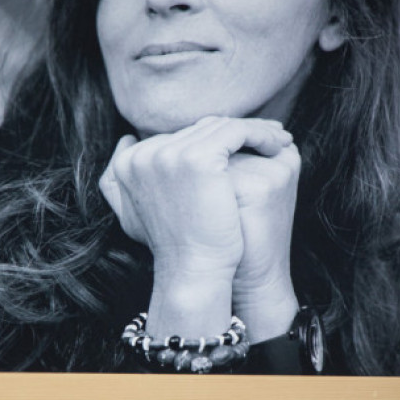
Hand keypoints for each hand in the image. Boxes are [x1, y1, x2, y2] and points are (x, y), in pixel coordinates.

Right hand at [99, 116, 292, 338]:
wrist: (192, 273)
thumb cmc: (176, 249)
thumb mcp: (134, 215)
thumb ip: (120, 183)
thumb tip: (126, 140)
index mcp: (129, 161)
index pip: (180, 136)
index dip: (213, 138)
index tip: (240, 144)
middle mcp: (144, 152)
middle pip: (201, 129)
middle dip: (236, 131)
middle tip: (267, 135)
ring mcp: (169, 153)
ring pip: (223, 127)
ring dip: (255, 130)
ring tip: (278, 139)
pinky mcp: (197, 158)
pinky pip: (238, 132)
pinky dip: (262, 135)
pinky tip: (279, 145)